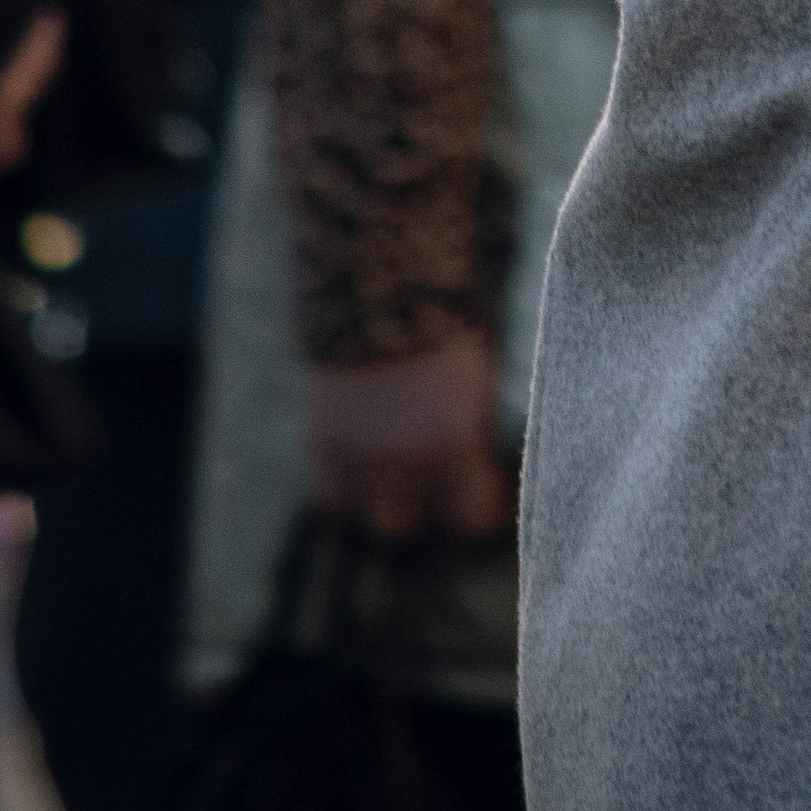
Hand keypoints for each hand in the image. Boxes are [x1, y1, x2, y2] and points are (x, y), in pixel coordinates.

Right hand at [306, 333, 511, 537]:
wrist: (382, 287)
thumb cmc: (444, 325)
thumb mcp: (475, 380)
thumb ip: (469, 431)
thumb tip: (475, 463)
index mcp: (455, 445)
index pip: (472, 517)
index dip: (478, 512)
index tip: (484, 503)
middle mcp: (407, 463)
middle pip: (411, 523)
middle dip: (424, 507)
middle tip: (432, 484)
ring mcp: (362, 456)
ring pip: (372, 516)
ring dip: (385, 500)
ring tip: (396, 474)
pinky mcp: (326, 439)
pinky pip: (333, 496)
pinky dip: (346, 490)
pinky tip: (362, 467)